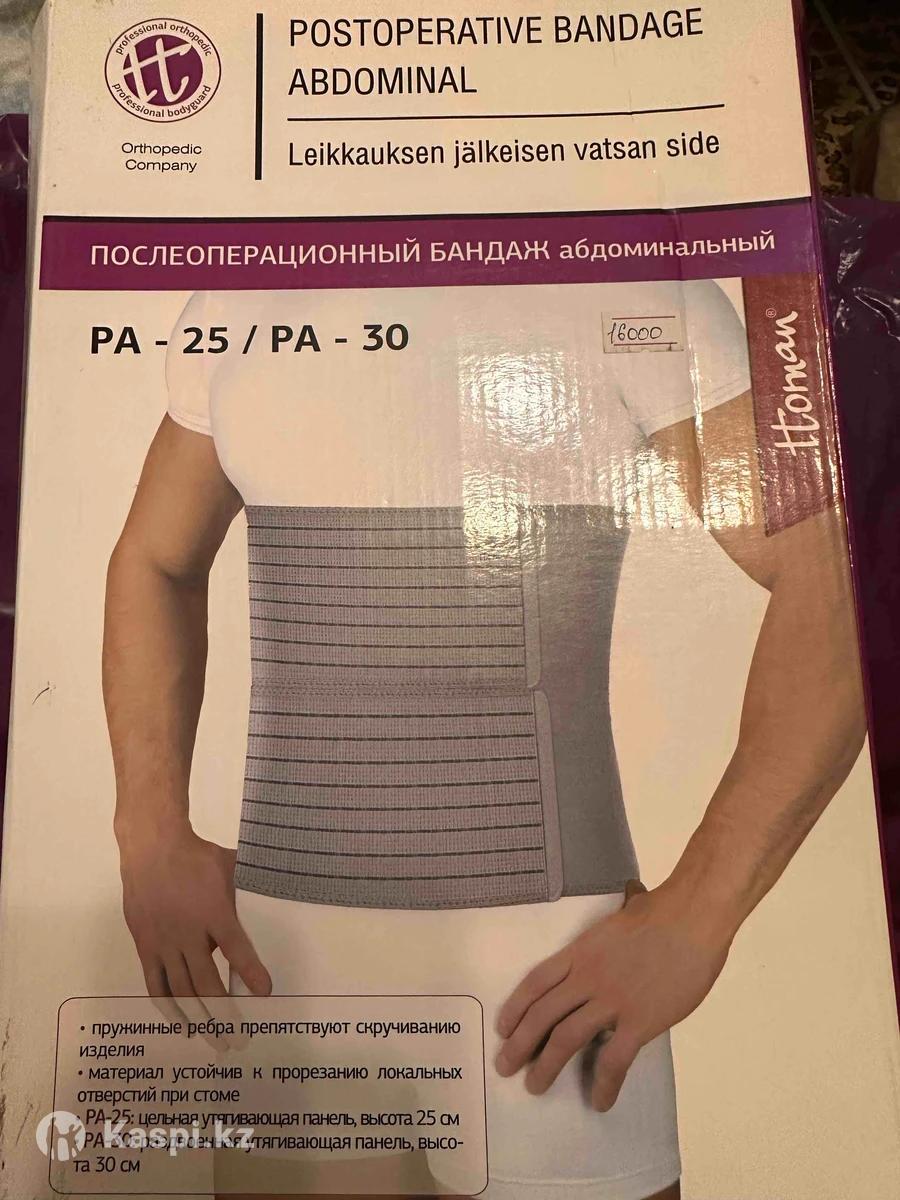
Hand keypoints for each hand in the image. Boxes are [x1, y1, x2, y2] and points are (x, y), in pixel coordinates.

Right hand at [117, 819, 271, 1022]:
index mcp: (214, 912)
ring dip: (199, 1019)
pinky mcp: (145, 945)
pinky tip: (182, 1024)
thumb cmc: (197, 857)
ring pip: (182, 990)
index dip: (251, 973)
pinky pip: (156, 984)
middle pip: (207, 983)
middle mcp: (187, 933)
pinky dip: (169, 1008)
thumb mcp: (231, 867)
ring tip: (215, 1041)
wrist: (152, 847)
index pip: (235, 949)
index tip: (266, 995)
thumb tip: (279, 895)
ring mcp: (163, 942)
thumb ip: (249, 889)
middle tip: (240, 1039)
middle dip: (225, 1014)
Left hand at [494, 880, 732, 1110]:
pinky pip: (614, 1060)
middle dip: (520, 1045)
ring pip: (565, 1039)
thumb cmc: (664, 910)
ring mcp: (611, 1000)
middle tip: (505, 1066)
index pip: (536, 982)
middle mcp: (587, 977)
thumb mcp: (626, 912)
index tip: (503, 1028)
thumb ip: (617, 918)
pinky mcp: (639, 1021)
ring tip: (535, 1086)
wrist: (692, 917)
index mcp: (580, 952)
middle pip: (541, 1015)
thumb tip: (632, 896)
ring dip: (546, 1066)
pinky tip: (599, 1101)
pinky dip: (603, 1084)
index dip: (515, 1006)